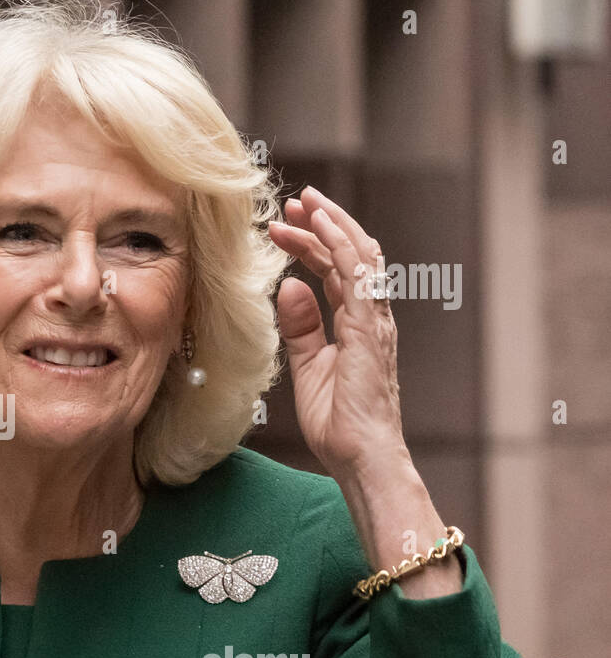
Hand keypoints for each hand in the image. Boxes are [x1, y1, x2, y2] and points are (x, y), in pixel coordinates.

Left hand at [266, 186, 409, 480]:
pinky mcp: (370, 329)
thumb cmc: (339, 423)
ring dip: (332, 224)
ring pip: (359, 256)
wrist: (360, 456)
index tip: (283, 228)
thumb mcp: (308, 368)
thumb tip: (289, 288)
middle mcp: (372, 317)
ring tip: (306, 202)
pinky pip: (359, 275)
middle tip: (295, 201)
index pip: (337, 272)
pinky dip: (341, 244)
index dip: (312, 246)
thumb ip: (301, 328)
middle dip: (324, 224)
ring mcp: (375, 321)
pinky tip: (323, 225)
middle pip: (351, 255)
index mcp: (357, 325)